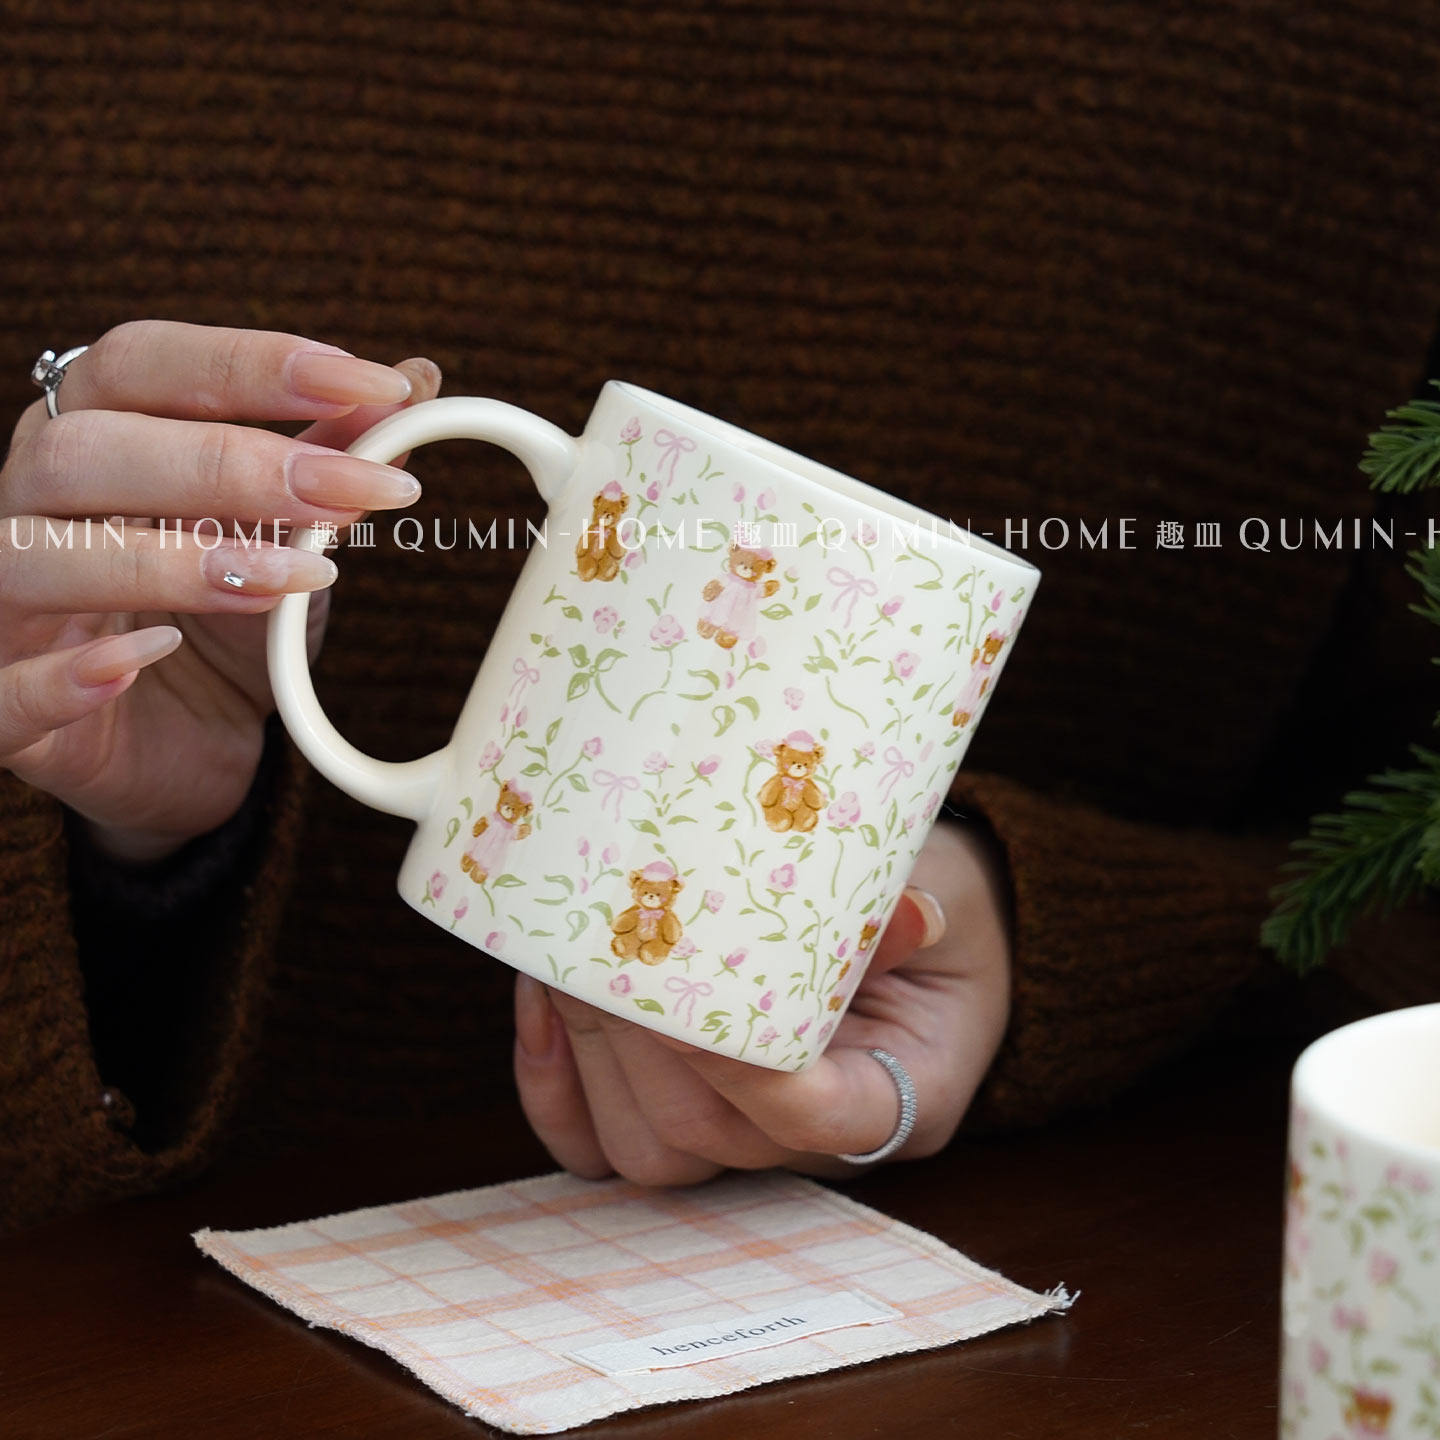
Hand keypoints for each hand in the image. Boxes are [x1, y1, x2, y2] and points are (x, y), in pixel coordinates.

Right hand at [0, 320, 440, 862]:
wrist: (191, 743)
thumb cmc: (228, 621)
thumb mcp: (290, 537)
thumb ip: (332, 459)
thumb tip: (418, 378)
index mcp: (96, 432)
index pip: (143, 363)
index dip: (252, 363)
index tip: (375, 387)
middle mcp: (30, 502)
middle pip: (84, 449)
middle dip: (227, 464)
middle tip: (348, 492)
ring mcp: (7, 602)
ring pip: (37, 554)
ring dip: (169, 561)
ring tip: (289, 579)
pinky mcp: (7, 709)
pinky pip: (0, 689)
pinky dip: (69, 675)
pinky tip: (148, 656)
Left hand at [513, 818, 1010, 1183]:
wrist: (922, 920)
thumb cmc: (941, 905)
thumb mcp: (946, 892)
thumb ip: (916, 906)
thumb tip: (911, 912)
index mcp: (907, 1091)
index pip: (821, 1118)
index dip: (745, 1071)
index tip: (687, 994)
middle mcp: (818, 1140)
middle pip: (708, 1133)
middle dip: (641, 1041)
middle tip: (606, 946)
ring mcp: (744, 1137)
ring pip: (644, 1148)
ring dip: (591, 1052)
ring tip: (571, 956)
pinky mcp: (684, 1116)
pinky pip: (600, 1145)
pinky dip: (555, 1086)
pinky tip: (542, 998)